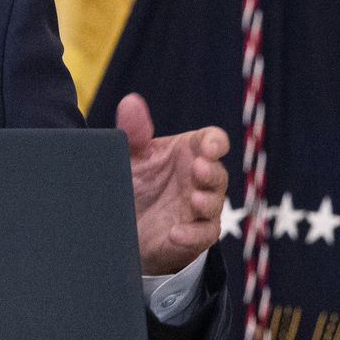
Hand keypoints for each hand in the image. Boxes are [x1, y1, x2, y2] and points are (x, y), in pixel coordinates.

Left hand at [118, 93, 229, 275]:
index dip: (215, 142)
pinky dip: (192, 235)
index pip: (212, 141)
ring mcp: (197, 209)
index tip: (209, 146)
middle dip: (212, 172)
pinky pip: (202, 236)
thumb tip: (130, 102)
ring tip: (194, 200)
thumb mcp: (130, 155)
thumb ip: (133, 130)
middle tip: (199, 168)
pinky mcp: (192, 237)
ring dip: (207, 202)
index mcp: (188, 153)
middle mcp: (198, 180)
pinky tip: (177, 233)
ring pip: (215, 205)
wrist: (121, 224)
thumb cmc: (134, 181)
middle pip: (218, 173)